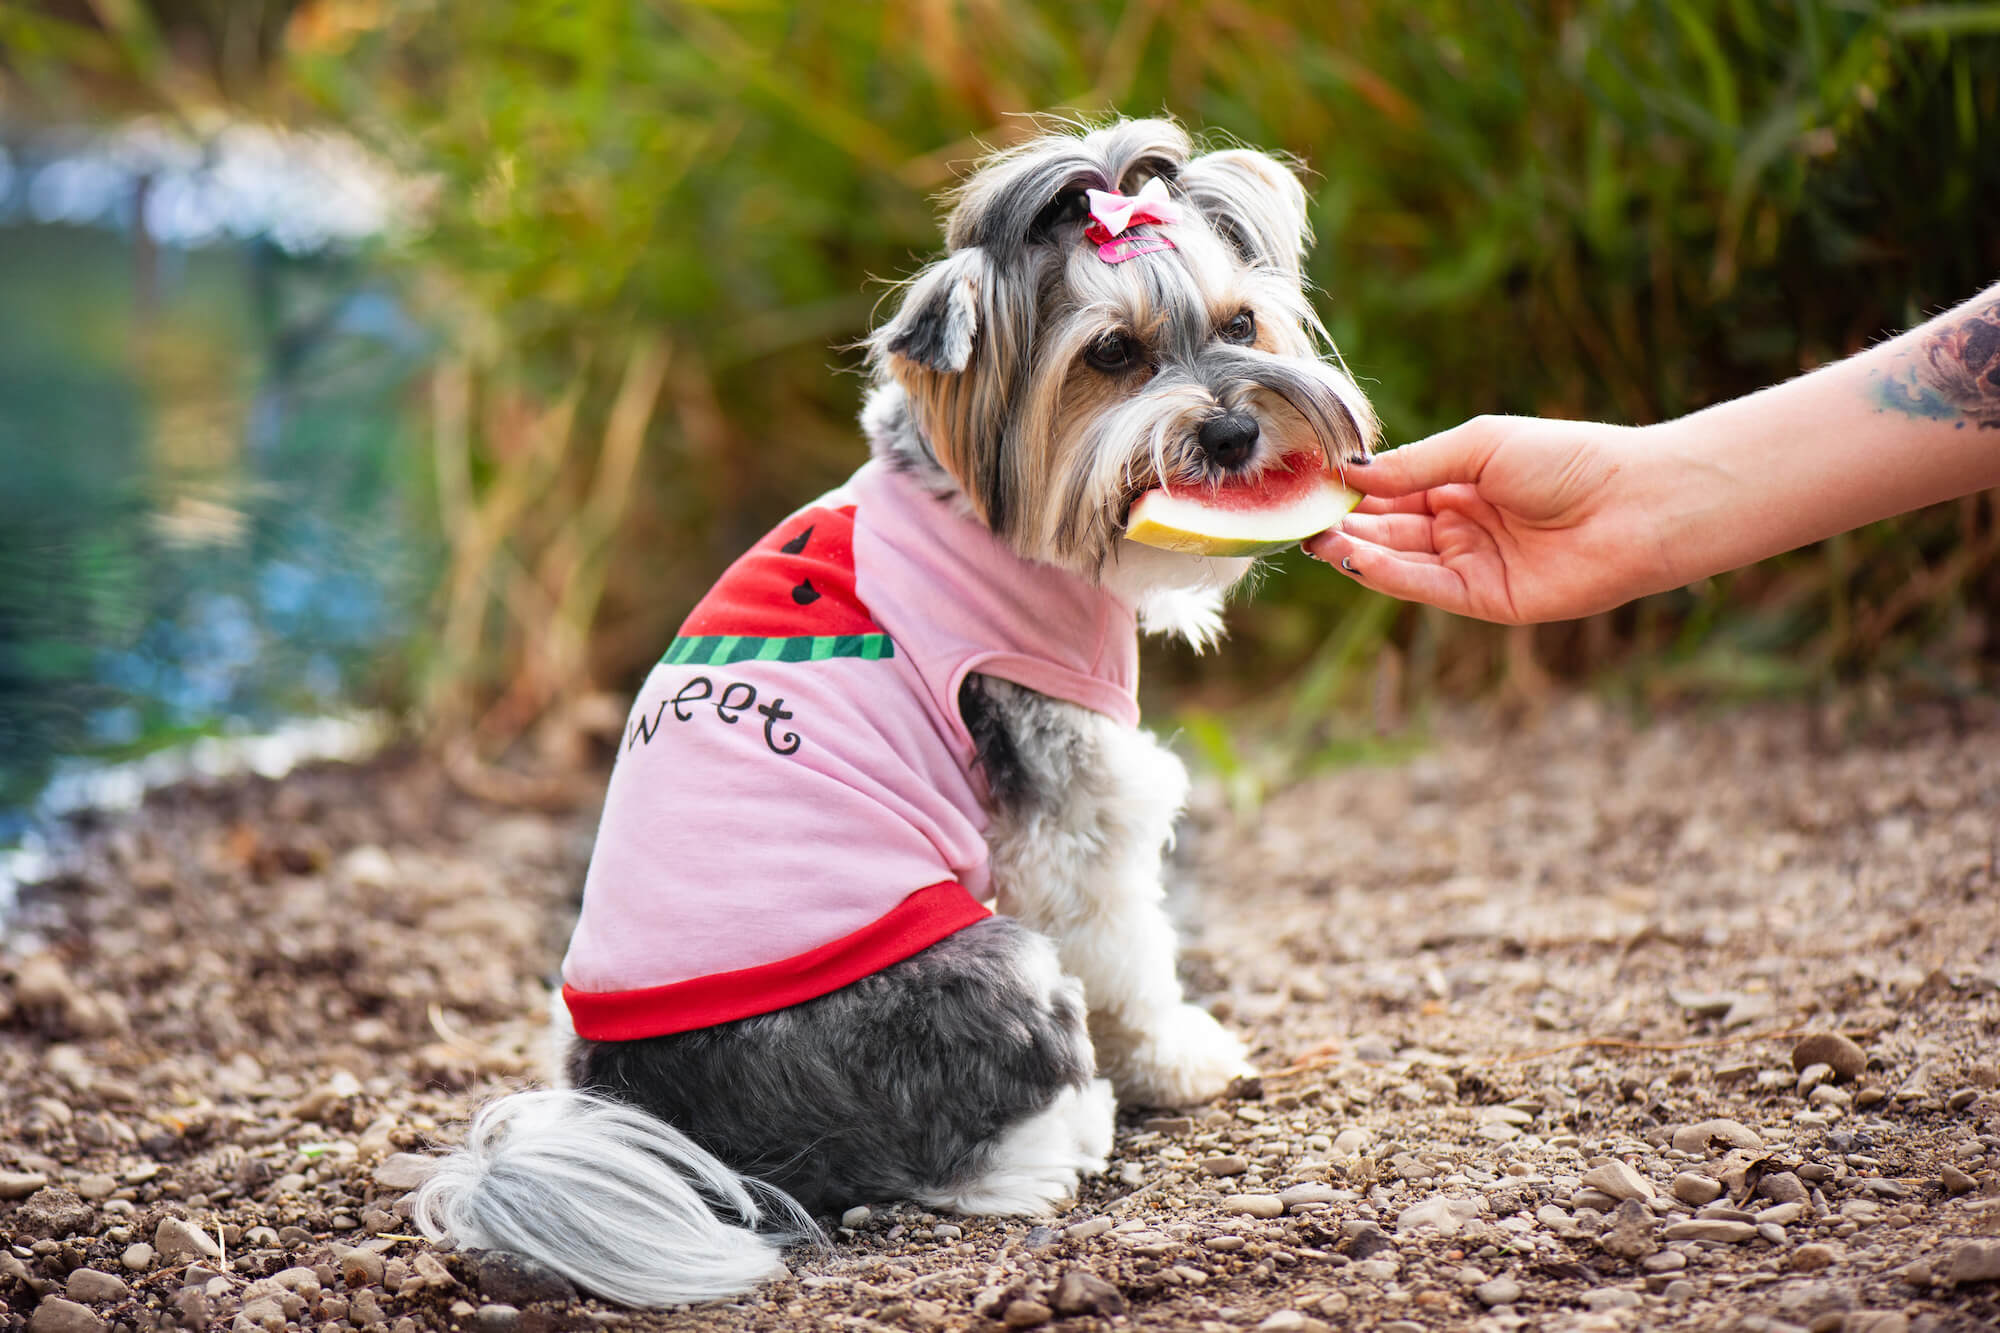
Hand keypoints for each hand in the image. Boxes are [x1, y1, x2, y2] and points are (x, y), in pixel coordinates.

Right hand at [1306, 415, 1679, 623]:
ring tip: (1315, 538)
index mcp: (1462, 483)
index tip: (1309, 482)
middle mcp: (1462, 525)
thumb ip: (1415, 465)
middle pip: (1388, 529)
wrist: (1636, 503)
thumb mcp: (1480, 446)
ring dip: (1356, 551)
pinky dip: (1388, 575)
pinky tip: (1355, 559)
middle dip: (1344, 524)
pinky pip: (1426, 588)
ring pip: (1400, 560)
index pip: (1393, 491)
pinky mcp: (1486, 599)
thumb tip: (1351, 474)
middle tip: (1299, 518)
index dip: (1352, 489)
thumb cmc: (1569, 460)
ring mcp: (1472, 563)